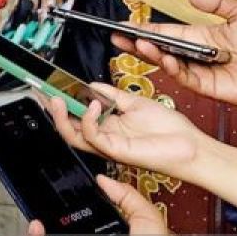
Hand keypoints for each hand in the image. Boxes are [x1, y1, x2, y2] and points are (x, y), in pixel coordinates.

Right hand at [26, 176, 174, 235]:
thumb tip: (102, 178)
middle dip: (41, 222)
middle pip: (55, 234)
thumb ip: (126, 195)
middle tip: (34, 210)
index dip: (60, 208)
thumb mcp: (147, 219)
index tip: (50, 194)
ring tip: (35, 226)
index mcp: (103, 234)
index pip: (74, 218)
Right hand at [44, 85, 204, 180]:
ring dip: (61, 117)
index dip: (62, 103)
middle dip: (53, 111)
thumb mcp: (135, 103)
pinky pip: (93, 136)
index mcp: (109, 126)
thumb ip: (112, 94)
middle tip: (46, 94)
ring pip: (73, 136)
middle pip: (68, 128)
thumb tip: (91, 85)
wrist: (190, 145)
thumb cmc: (169, 129)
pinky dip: (88, 120)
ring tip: (58, 99)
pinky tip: (93, 105)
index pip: (77, 116)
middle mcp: (105, 137)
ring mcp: (109, 145)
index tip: (51, 88)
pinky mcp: (116, 150)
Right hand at [109, 0, 236, 109]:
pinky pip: (183, 77)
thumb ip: (218, 3)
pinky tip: (164, 58)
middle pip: (157, 49)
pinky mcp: (205, 86)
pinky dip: (172, 68)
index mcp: (198, 36)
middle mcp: (193, 54)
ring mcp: (198, 71)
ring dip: (149, 54)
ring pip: (166, 63)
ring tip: (135, 43)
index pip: (165, 32)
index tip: (124, 25)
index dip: (144, 29)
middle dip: (135, 43)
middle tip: (115, 36)